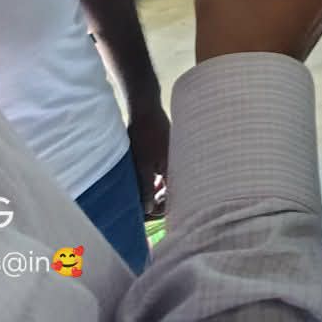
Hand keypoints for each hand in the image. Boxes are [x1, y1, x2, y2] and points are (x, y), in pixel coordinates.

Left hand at [126, 98, 169, 216]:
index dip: (160, 209)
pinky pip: (167, 171)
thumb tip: (148, 209)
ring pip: (169, 180)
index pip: (173, 198)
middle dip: (158, 201)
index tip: (146, 214)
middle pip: (173, 190)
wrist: (146, 108)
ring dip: (157, 190)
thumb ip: (146, 187)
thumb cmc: (143, 135)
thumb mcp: (141, 165)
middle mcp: (179, 163)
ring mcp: (175, 156)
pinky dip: (158, 178)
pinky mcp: (170, 150)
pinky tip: (148, 179)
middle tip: (143, 206)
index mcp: (174, 169)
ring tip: (144, 194)